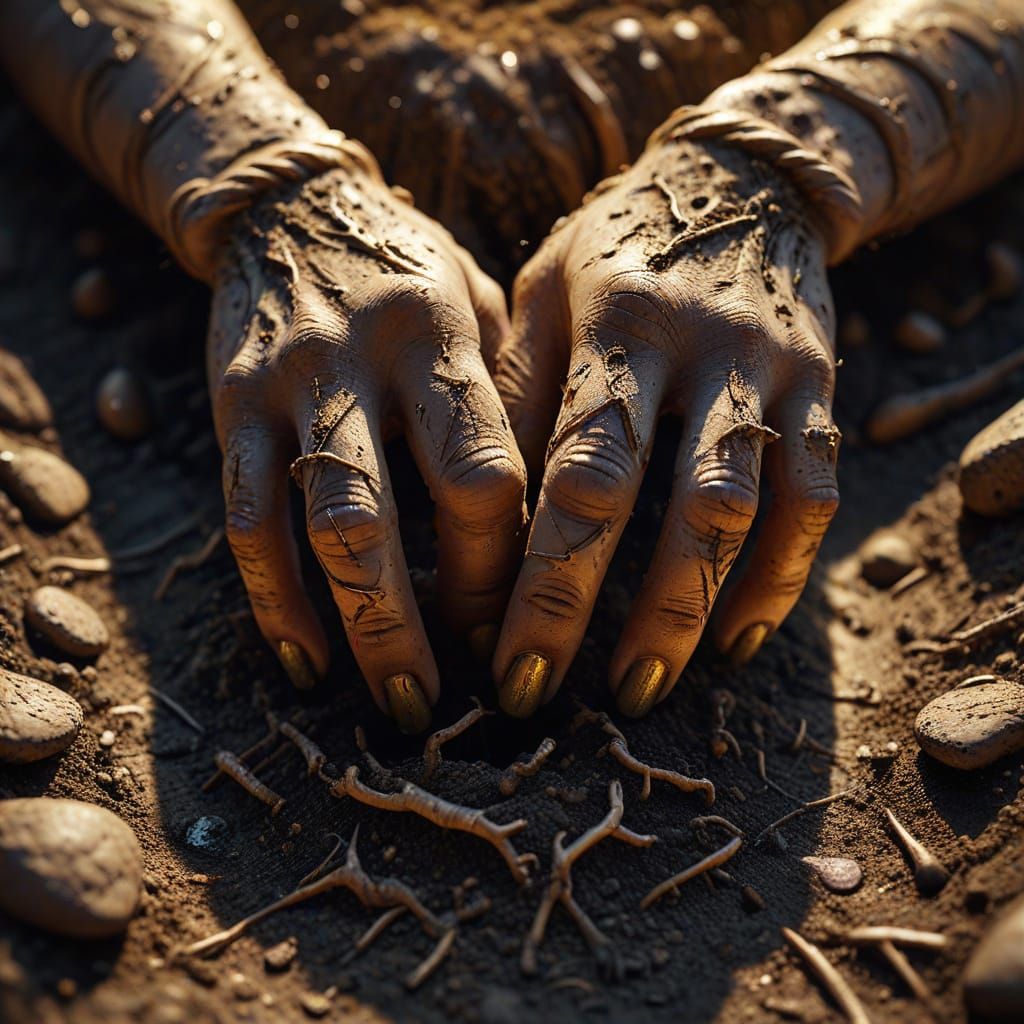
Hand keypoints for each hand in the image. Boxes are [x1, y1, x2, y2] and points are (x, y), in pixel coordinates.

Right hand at [207, 168, 525, 731]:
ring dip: (357, 628)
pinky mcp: (229, 410)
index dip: (503, 563)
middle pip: (391, 513)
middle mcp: (360, 363)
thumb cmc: (416, 271)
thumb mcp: (484, 304)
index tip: (520, 622)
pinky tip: (305, 659)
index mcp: (442, 338)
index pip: (483, 471)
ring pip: (312, 526)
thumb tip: (560, 516)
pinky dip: (273, 600)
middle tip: (454, 700)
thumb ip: (514, 397)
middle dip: (422, 620)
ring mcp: (285, 389)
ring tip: (394, 702)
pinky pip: (244, 520)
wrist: (291, 208)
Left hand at [493, 139, 840, 717]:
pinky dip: (781, 577)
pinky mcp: (823, 389)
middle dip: (602, 613)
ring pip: (744, 512)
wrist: (744, 179)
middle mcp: (701, 349)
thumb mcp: (543, 290)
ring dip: (690, 613)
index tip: (497, 654)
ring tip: (639, 688)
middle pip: (660, 504)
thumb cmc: (614, 244)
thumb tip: (475, 513)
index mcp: (615, 323)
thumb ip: (514, 389)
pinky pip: (814, 498)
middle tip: (544, 697)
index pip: (575, 469)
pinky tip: (738, 640)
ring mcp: (773, 371)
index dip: (537, 573)